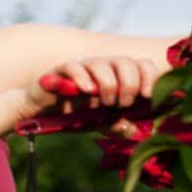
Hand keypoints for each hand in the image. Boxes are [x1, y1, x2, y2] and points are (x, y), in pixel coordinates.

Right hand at [20, 56, 158, 136]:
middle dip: (130, 84)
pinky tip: (87, 91)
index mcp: (117, 76)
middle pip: (125, 62)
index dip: (149, 77)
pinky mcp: (60, 72)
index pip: (141, 64)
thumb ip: (118, 127)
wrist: (42, 115)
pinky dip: (82, 78)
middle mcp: (102, 68)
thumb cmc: (77, 116)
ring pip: (101, 63)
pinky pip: (73, 67)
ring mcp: (82, 68)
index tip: (148, 97)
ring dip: (109, 84)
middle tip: (123, 104)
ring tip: (106, 103)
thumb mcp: (102, 125)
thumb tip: (132, 129)